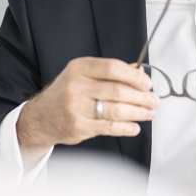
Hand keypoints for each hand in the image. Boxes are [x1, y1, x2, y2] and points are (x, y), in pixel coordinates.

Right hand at [16, 57, 158, 158]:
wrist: (41, 117)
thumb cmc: (67, 93)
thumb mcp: (82, 75)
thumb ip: (109, 73)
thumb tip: (139, 73)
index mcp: (79, 68)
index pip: (112, 68)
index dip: (134, 76)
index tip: (147, 83)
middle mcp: (76, 86)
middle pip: (118, 91)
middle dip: (142, 97)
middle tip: (154, 101)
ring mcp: (76, 107)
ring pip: (116, 110)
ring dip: (138, 112)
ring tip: (149, 113)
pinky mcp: (78, 126)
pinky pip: (110, 127)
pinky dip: (127, 127)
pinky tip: (135, 126)